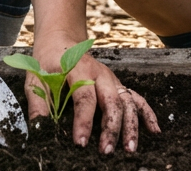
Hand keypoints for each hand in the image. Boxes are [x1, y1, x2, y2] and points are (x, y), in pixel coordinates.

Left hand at [29, 33, 159, 151]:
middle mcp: (99, 73)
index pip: (84, 96)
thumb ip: (38, 103)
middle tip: (106, 151)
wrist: (61, 40)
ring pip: (127, 101)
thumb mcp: (35, 77)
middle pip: (111, 100)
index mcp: (78, 68)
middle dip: (111, 127)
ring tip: (129, 149)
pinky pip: (136, 98)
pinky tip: (154, 131)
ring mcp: (111, 79)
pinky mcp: (117, 85)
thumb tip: (39, 129)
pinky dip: (147, 113)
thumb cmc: (48, 60)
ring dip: (131, 125)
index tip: (80, 143)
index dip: (83, 121)